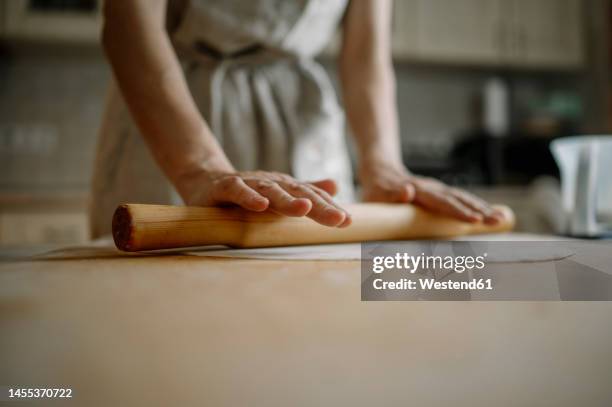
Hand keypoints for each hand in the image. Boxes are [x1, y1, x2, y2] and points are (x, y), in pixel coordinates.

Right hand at [175, 170, 351, 227]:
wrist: (206, 181)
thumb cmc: (247, 191)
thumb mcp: (278, 194)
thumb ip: (306, 191)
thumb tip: (336, 185)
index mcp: (286, 188)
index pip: (312, 198)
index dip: (330, 208)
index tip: (348, 221)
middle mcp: (272, 183)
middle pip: (298, 194)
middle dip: (319, 206)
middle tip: (339, 218)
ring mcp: (249, 183)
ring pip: (271, 191)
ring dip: (288, 201)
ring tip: (305, 210)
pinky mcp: (225, 187)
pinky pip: (238, 191)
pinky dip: (249, 197)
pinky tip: (260, 205)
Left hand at [359, 162, 504, 223]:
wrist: (380, 170)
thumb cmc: (376, 189)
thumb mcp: (378, 192)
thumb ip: (391, 193)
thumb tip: (408, 191)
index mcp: (418, 190)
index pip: (441, 202)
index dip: (458, 211)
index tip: (474, 219)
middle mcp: (431, 188)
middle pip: (458, 199)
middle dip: (479, 211)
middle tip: (497, 221)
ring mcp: (437, 189)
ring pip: (463, 198)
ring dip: (482, 208)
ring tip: (501, 219)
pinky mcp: (440, 193)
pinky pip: (461, 199)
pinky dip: (478, 206)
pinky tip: (491, 214)